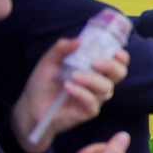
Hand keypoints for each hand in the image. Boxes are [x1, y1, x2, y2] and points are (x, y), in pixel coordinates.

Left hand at [12, 39, 128, 152]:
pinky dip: (81, 92)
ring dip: (91, 79)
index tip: (115, 52)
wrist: (31, 106)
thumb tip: (78, 41)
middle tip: (96, 63)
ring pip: (106, 88)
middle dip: (111, 66)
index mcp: (95, 68)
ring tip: (73, 76)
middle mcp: (99, 82)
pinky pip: (92, 101)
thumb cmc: (44, 83)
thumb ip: (61, 49)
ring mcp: (96, 97)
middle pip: (119, 73)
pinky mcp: (88, 111)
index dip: (121, 57)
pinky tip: (68, 87)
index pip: (117, 62)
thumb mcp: (49, 62)